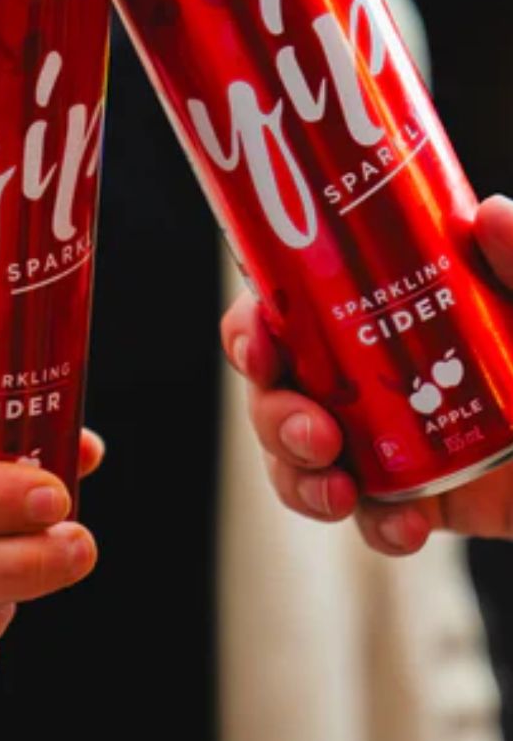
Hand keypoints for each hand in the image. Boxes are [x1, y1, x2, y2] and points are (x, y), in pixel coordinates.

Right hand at [222, 194, 512, 555]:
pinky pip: (367, 517)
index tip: (259, 348)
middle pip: (279, 390)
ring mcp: (388, 436)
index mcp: (381, 315)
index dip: (251, 329)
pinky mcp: (419, 495)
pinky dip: (372, 526)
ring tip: (339, 491)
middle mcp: (370, 372)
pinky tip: (405, 527)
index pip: (291, 310)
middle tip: (313, 433)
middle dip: (272, 415)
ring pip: (300, 457)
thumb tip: (488, 213)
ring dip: (298, 476)